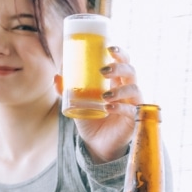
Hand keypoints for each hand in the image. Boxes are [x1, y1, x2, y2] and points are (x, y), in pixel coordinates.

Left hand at [69, 45, 142, 162]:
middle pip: (131, 71)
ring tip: (104, 96)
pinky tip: (108, 108)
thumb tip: (56, 76)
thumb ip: (67, 90)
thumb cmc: (90, 118)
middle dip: (119, 67)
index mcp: (116, 81)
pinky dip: (120, 107)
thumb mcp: (76, 102)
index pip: (123, 62)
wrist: (96, 143)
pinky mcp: (133, 120)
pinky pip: (132, 110)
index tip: (109, 48)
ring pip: (134, 89)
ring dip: (119, 90)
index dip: (120, 53)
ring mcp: (132, 104)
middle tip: (103, 71)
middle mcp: (127, 90)